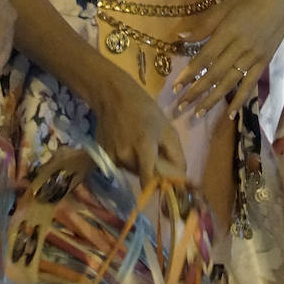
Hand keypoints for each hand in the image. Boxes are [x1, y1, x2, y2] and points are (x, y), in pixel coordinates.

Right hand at [85, 60, 185, 184]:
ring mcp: (112, 156)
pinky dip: (126, 160)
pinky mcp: (102, 155)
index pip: (148, 180)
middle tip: (153, 154)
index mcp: (144, 146)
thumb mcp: (167, 128)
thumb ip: (176, 155)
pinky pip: (119, 165)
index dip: (157, 187)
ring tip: (138, 144)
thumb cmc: (146, 110)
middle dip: (150, 171)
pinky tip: (126, 143)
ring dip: (137, 164)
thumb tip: (181, 180)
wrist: (114, 96)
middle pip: (142, 175)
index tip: (164, 187)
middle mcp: (125, 155)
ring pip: (131, 171)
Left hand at [172, 0, 283, 120]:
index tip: (175, 86)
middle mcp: (241, 46)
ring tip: (198, 113)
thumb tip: (181, 37)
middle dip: (196, 91)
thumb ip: (204, 25)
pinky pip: (250, 84)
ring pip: (230, 82)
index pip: (205, 57)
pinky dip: (240, 100)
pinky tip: (230, 115)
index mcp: (229, 30)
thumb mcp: (224, 6)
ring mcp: (254, 56)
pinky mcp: (264, 62)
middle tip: (180, 105)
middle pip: (215, 73)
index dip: (189, 73)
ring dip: (213, 99)